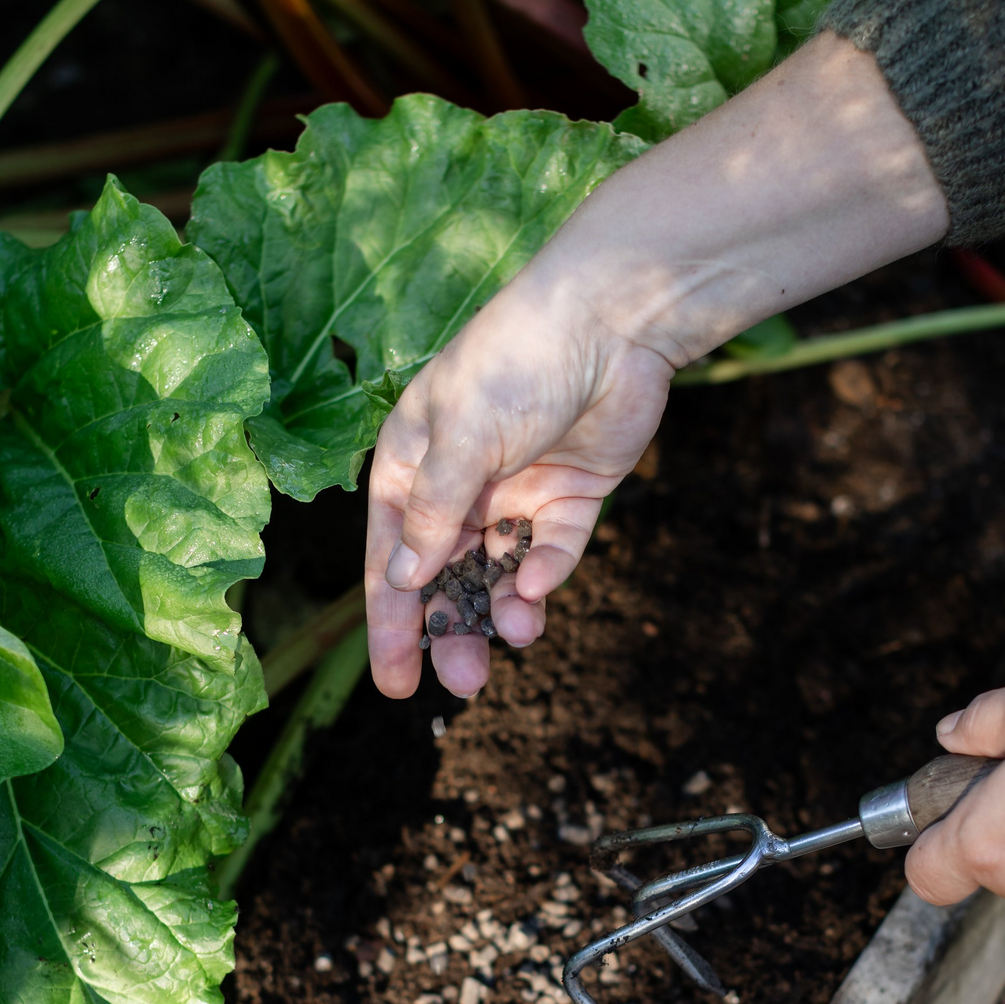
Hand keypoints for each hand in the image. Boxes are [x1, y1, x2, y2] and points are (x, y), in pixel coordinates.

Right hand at [364, 273, 671, 698]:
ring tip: (516, 636)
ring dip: (504, 610)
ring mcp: (516, 491)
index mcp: (412, 465)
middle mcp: (460, 483)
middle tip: (464, 682)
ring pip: (501, 573)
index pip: (392, 557)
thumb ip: (435, 513)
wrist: (612, 320)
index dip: (392, 623)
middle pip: (447, 576)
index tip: (396, 683)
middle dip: (453, 628)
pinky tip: (541, 590)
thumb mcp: (462, 438)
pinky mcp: (571, 495)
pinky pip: (551, 551)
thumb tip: (403, 580)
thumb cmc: (516, 360)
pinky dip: (545, 574)